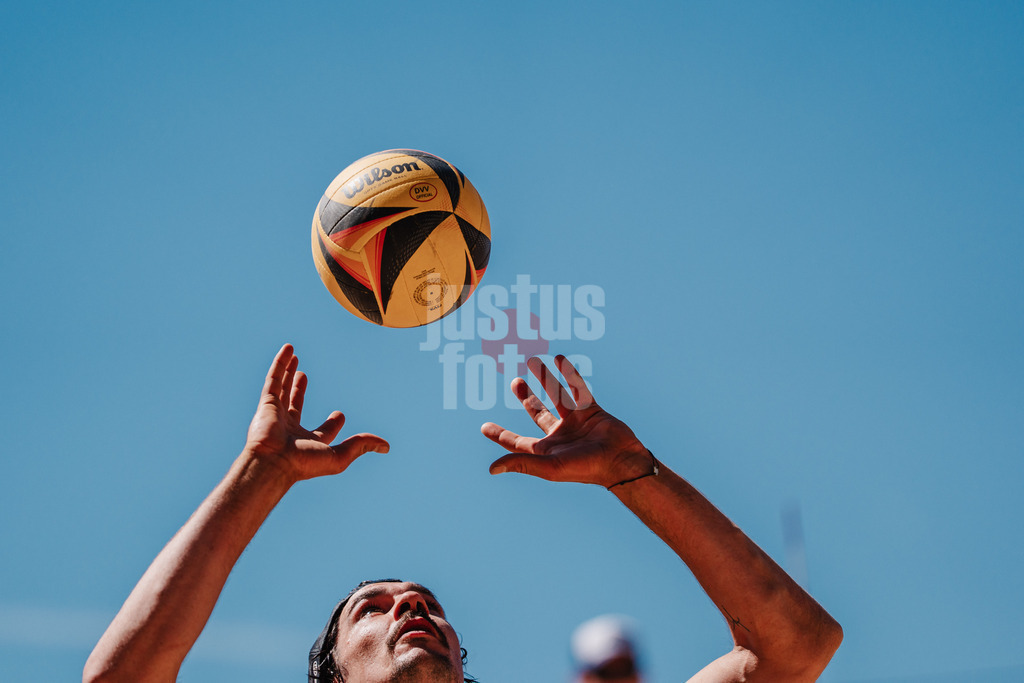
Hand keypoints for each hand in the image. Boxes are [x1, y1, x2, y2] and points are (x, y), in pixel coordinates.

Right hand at [245, 344, 388, 481]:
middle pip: (295, 405)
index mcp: (308, 444)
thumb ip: (361, 446)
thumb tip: (386, 446)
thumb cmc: (303, 464)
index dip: (333, 423)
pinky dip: (280, 363)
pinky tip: (289, 349)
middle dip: (299, 391)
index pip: (323, 431)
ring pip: (282, 388)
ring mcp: (276, 415)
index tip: (340, 415)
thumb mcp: (339, 456)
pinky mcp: (266, 404)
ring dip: (288, 372)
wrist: (273, 463)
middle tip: (304, 376)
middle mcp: (290, 429)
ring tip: (294, 357)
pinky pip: (273, 379)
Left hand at [481, 355, 649, 486]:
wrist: (621, 460)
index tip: (484, 427)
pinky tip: (559, 360)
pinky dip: (569, 374)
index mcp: (546, 451)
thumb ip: (521, 464)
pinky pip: (578, 388)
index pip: (517, 442)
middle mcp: (559, 435)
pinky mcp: (591, 410)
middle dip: (526, 397)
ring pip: (557, 395)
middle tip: (516, 382)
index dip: (500, 435)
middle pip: (538, 412)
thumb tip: (492, 469)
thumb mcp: (550, 466)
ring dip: (547, 379)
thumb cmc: (585, 468)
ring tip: (535, 361)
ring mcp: (576, 421)